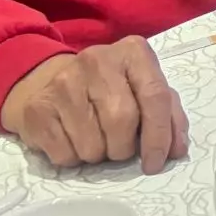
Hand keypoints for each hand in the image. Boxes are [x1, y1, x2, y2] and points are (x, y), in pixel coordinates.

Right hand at [0, 38, 185, 172]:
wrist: (50, 81)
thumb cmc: (110, 88)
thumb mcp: (143, 89)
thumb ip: (167, 114)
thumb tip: (177, 150)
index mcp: (133, 52)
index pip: (155, 96)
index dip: (159, 136)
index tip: (156, 163)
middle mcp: (98, 60)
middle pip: (121, 120)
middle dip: (124, 147)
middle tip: (120, 148)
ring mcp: (64, 82)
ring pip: (91, 143)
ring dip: (99, 155)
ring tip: (96, 141)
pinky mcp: (37, 108)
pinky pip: (63, 154)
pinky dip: (74, 159)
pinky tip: (73, 141)